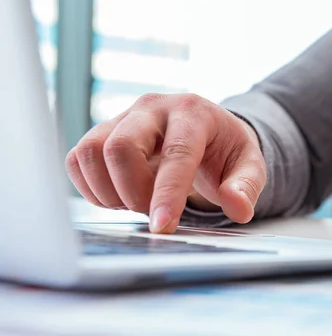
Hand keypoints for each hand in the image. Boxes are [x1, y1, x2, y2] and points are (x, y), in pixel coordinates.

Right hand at [66, 93, 266, 232]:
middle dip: (133, 193)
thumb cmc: (226, 151)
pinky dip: (92, 188)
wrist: (205, 131)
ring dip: (108, 191)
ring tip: (136, 203)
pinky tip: (120, 196)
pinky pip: (78, 160)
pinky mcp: (102, 132)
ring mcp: (123, 117)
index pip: (176, 153)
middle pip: (121, 147)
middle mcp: (153, 108)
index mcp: (193, 113)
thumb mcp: (250, 167)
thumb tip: (237, 208)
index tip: (161, 227)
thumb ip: (246, 187)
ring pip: (91, 152)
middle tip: (153, 213)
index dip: (166, 193)